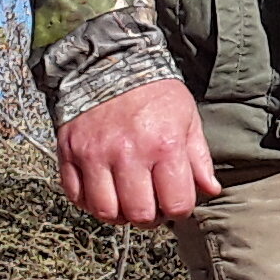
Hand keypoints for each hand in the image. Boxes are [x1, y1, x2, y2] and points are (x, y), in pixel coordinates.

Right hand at [57, 78, 220, 225]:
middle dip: (150, 217)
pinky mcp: (70, 153)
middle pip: (139, 215)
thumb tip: (210, 190)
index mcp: (163, 146)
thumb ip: (199, 158)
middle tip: (151, 204)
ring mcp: (95, 154)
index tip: (175, 201)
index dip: (179, 210)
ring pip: (105, 211)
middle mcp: (128, 153)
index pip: (176, 204)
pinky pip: (75, 196)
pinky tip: (103, 190)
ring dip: (118, 214)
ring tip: (126, 200)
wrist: (110, 62)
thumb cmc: (154, 92)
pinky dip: (89, 202)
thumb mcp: (187, 118)